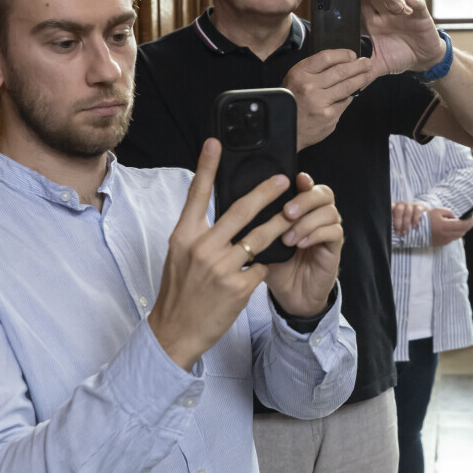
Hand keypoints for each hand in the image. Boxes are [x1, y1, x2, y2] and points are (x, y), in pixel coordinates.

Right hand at [149, 139, 293, 369]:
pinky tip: (270, 263)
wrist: (176, 330)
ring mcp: (223, 267)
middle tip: (283, 180)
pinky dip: (268, 262)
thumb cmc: (180, 291)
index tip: (215, 142)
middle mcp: (202, 247)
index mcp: (184, 236)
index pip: (197, 194)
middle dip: (266, 193)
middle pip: (241, 211)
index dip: (206, 166)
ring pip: (261, 237)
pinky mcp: (240, 286)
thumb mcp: (180, 255)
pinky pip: (262, 265)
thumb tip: (221, 212)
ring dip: (281, 224)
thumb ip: (199, 233)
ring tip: (295, 214)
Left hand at [265, 172, 343, 317]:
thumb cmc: (276, 265)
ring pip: (329, 212)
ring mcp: (328, 231)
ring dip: (307, 221)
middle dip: (305, 199)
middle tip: (287, 212)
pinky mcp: (335, 248)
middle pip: (324, 193)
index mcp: (301, 210)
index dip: (304, 180)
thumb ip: (258, 223)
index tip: (294, 179)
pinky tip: (301, 244)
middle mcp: (318, 216)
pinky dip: (316, 234)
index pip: (308, 186)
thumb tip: (238, 206)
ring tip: (288, 238)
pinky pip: (334, 232)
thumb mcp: (262, 242)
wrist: (290, 295)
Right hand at [283, 49, 374, 149]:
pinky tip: (352, 94)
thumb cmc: (289, 104)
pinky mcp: (329, 116)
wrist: (284, 131)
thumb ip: (312, 72)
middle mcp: (310, 87)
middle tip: (366, 62)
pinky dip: (349, 97)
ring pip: (347, 87)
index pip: (326, 57)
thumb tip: (338, 63)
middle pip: (340, 71)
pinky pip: (344, 103)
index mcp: (300, 74)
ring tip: (366, 74)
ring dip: (360, 79)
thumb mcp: (293, 81)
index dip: (342, 54)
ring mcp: (321, 103)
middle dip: (357, 66)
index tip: (352, 54)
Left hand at [353, 0, 444, 76]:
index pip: (361, 9)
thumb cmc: (401, 56)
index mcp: (374, 24)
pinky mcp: (420, 17)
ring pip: (392, 0)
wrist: (423, 59)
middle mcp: (387, 15)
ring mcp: (403, 14)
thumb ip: (364, 72)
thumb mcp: (380, 65)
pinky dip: (415, 4)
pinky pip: (417, 8)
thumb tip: (349, 84)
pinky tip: (410, 0)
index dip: (352, 0)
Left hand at [392, 200, 430, 236]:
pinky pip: (417, 211)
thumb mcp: (399, 220)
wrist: (421, 212)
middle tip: (398, 232)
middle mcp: (402, 204)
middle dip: (398, 222)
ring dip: (406, 223)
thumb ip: (395, 223)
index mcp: (395, 206)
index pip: (391, 208)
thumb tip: (393, 230)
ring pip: (408, 212)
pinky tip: (414, 227)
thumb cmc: (407, 219)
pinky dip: (415, 220)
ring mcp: (411, 204)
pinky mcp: (420, 206)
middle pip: (399, 210)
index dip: (390, 216)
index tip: (390, 225)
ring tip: (405, 232)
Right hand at [428, 207, 472, 245]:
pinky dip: (455, 234)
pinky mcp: (442, 243)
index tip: (472, 217)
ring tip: (459, 224)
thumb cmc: (426, 219)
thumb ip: (449, 213)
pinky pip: (452, 239)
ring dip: (461, 230)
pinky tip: (451, 229)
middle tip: (468, 220)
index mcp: (446, 226)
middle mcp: (447, 235)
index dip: (470, 221)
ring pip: (458, 236)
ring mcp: (445, 240)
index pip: (464, 225)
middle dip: (467, 226)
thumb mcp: (438, 211)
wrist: (416, 231)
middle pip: (463, 231)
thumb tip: (456, 217)